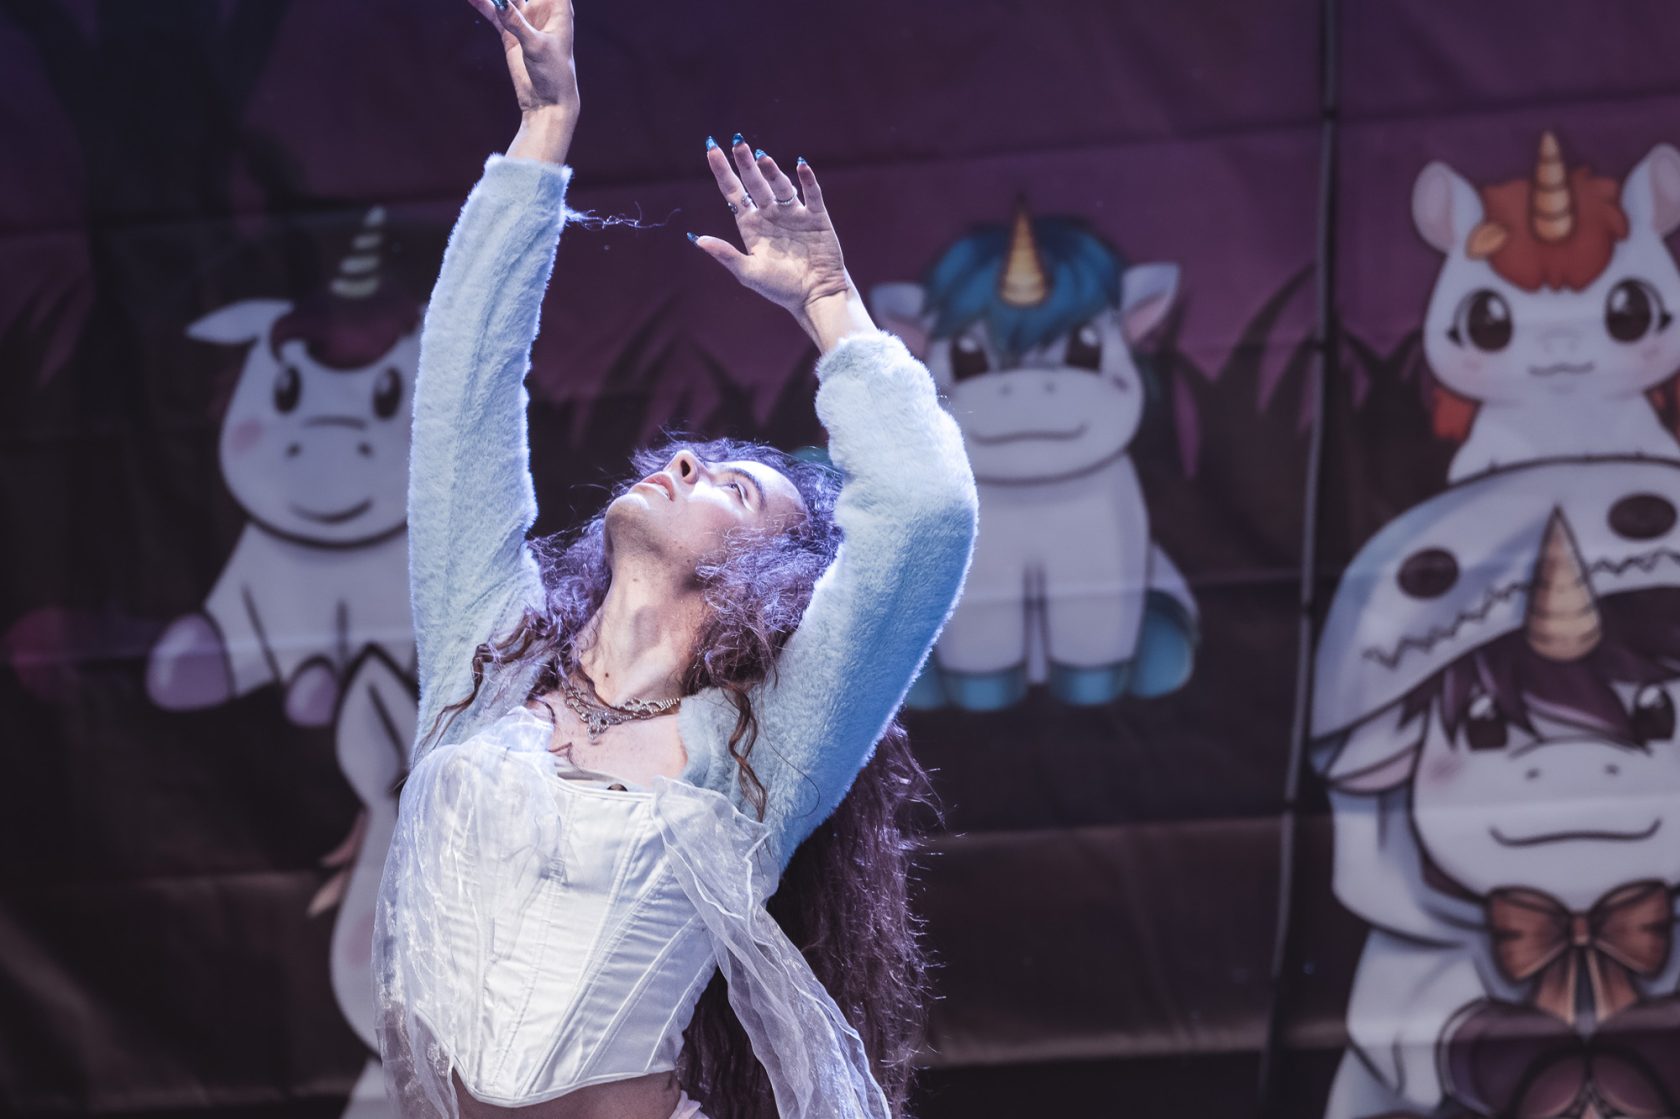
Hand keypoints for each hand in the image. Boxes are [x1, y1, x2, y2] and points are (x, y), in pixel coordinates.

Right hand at [465, 0, 578, 115]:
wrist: (547, 102)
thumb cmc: (554, 74)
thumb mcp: (536, 46)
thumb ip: (517, 23)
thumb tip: (500, 3)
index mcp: (558, 8)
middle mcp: (542, 10)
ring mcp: (524, 20)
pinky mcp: (510, 33)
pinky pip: (494, 13)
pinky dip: (483, 5)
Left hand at [692, 137, 868, 345]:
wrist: (815, 296)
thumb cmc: (781, 288)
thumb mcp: (748, 273)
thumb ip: (725, 254)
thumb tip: (697, 239)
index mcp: (751, 226)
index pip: (733, 193)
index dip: (723, 171)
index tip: (712, 149)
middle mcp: (770, 215)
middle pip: (755, 183)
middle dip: (745, 163)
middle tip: (738, 141)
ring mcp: (794, 214)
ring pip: (780, 185)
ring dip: (772, 171)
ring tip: (762, 158)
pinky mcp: (817, 217)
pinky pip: (811, 194)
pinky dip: (807, 180)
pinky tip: (801, 165)